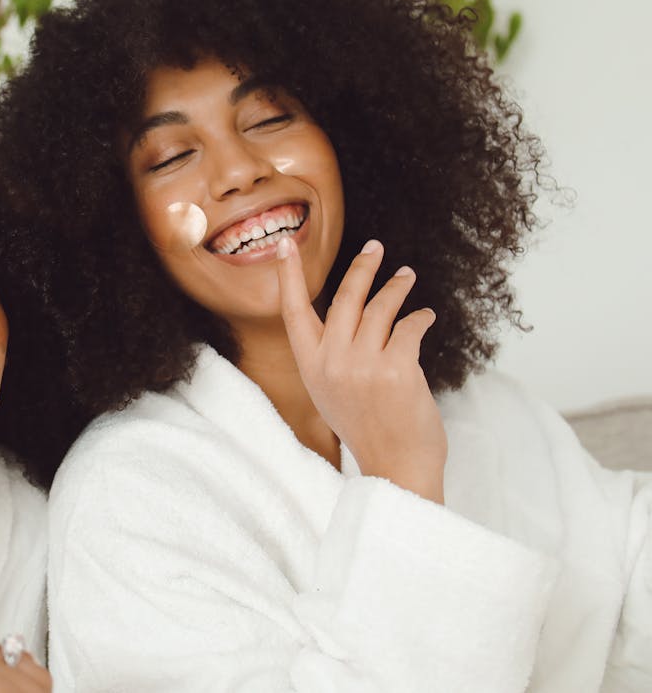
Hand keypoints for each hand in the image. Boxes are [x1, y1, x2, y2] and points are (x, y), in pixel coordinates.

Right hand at [276, 237, 447, 502]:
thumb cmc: (367, 427)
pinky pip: (410, 326)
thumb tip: (350, 309)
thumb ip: (331, 354)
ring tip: (406, 277)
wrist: (396, 467)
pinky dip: (421, 317)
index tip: (285, 243)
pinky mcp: (397, 368)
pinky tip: (425, 316)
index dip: (289, 275)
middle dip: (362, 267)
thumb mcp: (331, 391)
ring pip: (380, 308)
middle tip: (376, 247)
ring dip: (397, 287)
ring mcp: (363, 365)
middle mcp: (332, 362)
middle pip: (344, 298)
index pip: (292, 310)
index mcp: (310, 366)